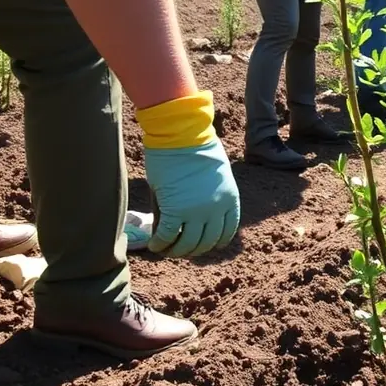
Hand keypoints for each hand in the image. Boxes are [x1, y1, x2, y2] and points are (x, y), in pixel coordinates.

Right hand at [144, 139, 239, 255]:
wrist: (182, 134)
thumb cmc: (195, 147)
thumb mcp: (214, 175)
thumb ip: (209, 198)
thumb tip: (196, 219)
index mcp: (230, 200)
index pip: (226, 233)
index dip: (213, 243)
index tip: (203, 245)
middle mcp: (217, 209)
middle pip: (206, 243)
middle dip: (193, 250)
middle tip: (180, 249)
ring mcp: (197, 212)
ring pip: (187, 245)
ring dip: (175, 251)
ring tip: (165, 250)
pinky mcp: (176, 210)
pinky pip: (167, 237)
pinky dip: (160, 245)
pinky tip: (154, 246)